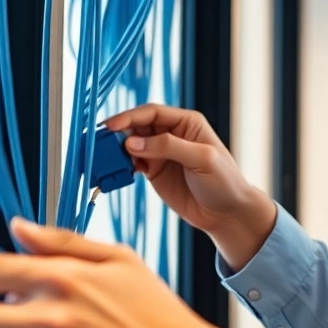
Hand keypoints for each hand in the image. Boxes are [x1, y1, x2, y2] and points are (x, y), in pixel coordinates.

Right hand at [105, 104, 276, 268]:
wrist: (227, 214)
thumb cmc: (224, 182)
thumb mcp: (201, 159)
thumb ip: (168, 147)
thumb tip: (131, 142)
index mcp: (186, 122)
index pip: (152, 113)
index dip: (130, 117)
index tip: (111, 126)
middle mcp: (171, 134)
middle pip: (137, 126)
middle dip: (118, 133)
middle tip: (100, 144)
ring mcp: (160, 153)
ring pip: (130, 144)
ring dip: (116, 150)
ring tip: (102, 159)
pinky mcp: (153, 171)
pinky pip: (131, 164)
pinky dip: (120, 166)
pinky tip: (114, 172)